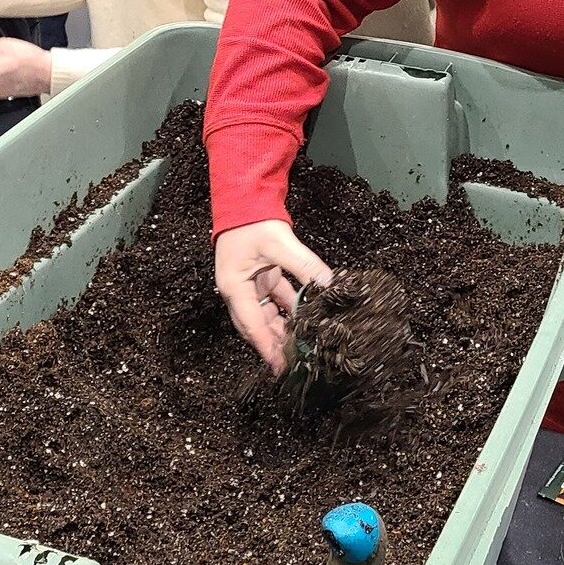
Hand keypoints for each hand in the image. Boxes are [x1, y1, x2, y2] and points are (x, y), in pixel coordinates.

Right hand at [214, 220, 333, 372]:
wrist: (244, 198)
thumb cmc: (253, 221)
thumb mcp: (279, 244)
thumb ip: (304, 266)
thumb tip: (329, 284)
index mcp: (234, 287)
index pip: (252, 325)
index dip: (267, 347)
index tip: (280, 367)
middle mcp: (238, 289)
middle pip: (256, 324)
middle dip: (274, 343)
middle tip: (294, 360)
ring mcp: (249, 283)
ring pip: (266, 313)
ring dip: (282, 327)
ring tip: (301, 342)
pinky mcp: (260, 275)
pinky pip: (274, 298)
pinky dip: (288, 307)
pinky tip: (304, 315)